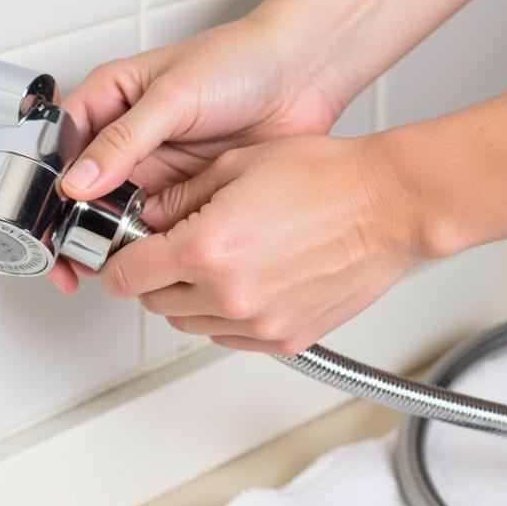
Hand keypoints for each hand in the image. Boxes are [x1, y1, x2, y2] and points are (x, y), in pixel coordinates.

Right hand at [0, 14, 350, 291]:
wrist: (302, 75)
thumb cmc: (239, 60)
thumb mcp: (173, 95)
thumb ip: (125, 140)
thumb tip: (77, 182)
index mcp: (109, 104)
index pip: (56, 150)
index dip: (38, 188)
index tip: (29, 221)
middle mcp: (129, 141)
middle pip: (82, 195)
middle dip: (70, 229)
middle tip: (67, 262)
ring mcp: (159, 170)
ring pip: (118, 217)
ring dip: (110, 241)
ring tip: (106, 265)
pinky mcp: (190, 194)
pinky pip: (161, 229)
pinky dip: (152, 246)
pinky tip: (150, 258)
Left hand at [103, 132, 427, 354]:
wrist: (387, 206)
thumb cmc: (328, 178)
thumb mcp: (237, 166)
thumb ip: (182, 198)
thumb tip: (151, 217)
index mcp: (207, 248)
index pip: (128, 275)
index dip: (120, 262)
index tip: (125, 256)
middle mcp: (229, 294)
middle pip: (157, 304)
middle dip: (157, 277)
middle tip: (177, 251)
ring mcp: (259, 323)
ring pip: (193, 325)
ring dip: (192, 299)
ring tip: (222, 264)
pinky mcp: (286, 339)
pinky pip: (233, 338)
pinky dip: (228, 317)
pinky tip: (249, 283)